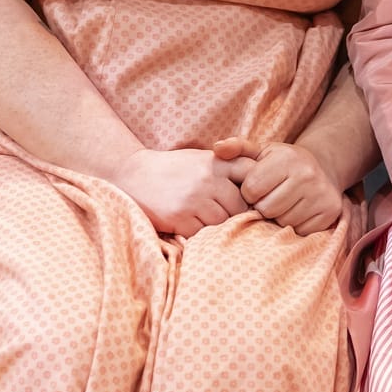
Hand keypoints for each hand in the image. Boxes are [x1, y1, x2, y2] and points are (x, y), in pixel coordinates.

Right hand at [108, 147, 250, 236]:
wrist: (133, 176)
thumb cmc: (173, 169)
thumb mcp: (201, 159)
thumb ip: (226, 167)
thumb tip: (258, 186)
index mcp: (216, 162)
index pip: (251, 173)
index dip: (256, 188)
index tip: (254, 198)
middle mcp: (208, 179)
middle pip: (240, 205)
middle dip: (238, 213)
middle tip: (231, 217)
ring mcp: (193, 199)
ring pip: (223, 222)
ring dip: (219, 226)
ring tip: (208, 221)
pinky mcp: (179, 218)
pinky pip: (202, 233)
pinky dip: (200, 233)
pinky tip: (191, 225)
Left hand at [212, 137, 345, 235]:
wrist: (322, 169)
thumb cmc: (283, 163)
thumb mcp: (261, 151)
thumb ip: (237, 148)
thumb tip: (217, 148)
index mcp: (287, 158)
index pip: (251, 189)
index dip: (249, 192)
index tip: (257, 187)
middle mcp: (307, 175)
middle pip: (267, 209)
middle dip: (263, 206)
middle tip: (271, 197)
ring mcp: (321, 195)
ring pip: (283, 222)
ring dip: (278, 218)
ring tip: (284, 204)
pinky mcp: (330, 212)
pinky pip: (300, 231)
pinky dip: (295, 225)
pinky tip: (298, 211)